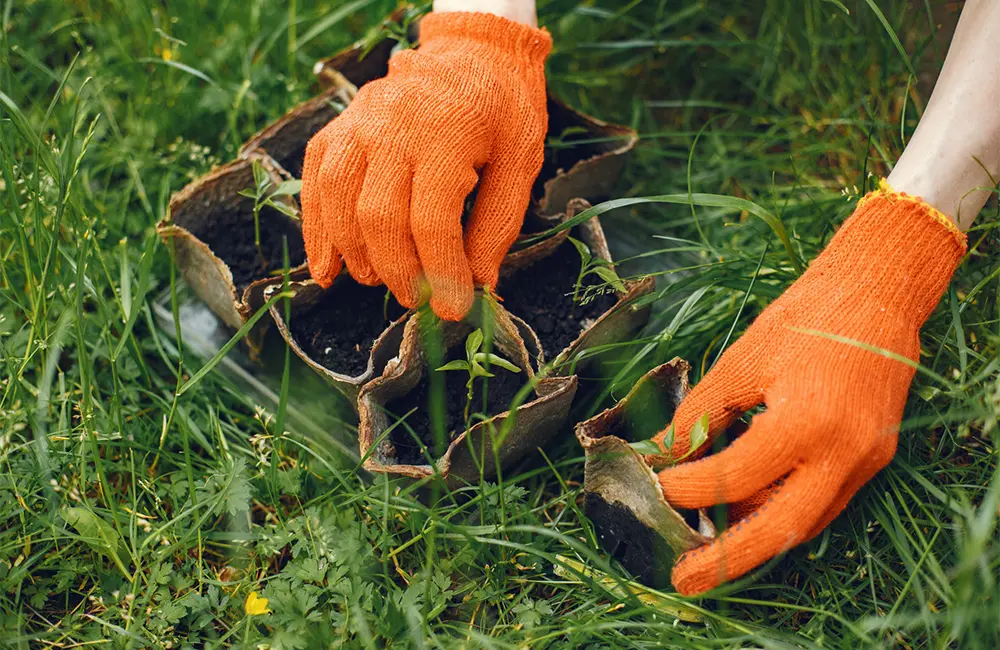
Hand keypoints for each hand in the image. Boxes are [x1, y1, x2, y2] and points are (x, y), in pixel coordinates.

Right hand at [300, 12, 551, 320]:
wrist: (473, 53)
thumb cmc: (504, 110)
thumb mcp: (522, 162)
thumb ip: (497, 224)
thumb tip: (477, 285)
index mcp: (446, 133)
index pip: (431, 221)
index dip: (439, 273)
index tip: (451, 309)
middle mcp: (392, 126)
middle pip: (378, 217)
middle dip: (397, 271)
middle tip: (416, 300)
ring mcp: (358, 123)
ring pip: (338, 201)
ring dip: (355, 255)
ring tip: (380, 283)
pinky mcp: (338, 127)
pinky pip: (315, 181)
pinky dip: (317, 230)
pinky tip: (328, 267)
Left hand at [653, 183, 966, 594]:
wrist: (877, 297)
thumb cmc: (805, 319)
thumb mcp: (742, 362)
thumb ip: (702, 414)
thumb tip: (666, 453)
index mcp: (808, 421)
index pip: (737, 475)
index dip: (691, 485)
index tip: (658, 482)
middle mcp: (845, 452)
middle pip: (780, 528)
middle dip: (728, 559)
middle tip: (682, 579)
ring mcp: (865, 460)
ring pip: (805, 522)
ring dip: (754, 537)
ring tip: (706, 549)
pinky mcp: (872, 459)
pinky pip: (822, 502)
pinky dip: (781, 512)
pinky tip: (744, 512)